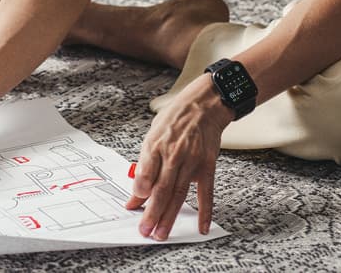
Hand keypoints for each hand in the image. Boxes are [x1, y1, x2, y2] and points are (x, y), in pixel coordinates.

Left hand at [125, 76, 230, 239]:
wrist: (204, 105)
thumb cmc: (175, 119)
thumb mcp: (153, 135)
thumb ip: (144, 165)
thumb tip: (136, 193)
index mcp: (156, 145)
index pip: (145, 174)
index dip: (139, 192)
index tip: (133, 208)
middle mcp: (173, 154)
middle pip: (161, 189)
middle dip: (152, 213)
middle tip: (145, 232)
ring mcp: (192, 161)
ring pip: (179, 194)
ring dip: (170, 217)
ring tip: (162, 234)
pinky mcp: (207, 166)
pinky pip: (206, 193)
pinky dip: (204, 211)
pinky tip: (201, 227)